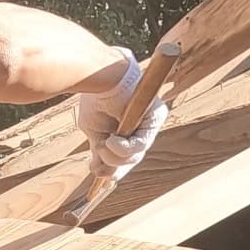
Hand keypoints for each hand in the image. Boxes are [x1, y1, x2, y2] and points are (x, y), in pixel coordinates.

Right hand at [76, 47, 169, 178]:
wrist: (100, 76)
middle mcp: (142, 125)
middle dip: (115, 166)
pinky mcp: (155, 117)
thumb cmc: (96, 98)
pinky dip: (123, 148)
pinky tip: (111, 141)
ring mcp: (150, 122)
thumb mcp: (94, 131)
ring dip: (115, 156)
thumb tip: (98, 172)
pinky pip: (140, 144)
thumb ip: (99, 151)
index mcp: (129, 128)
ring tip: (104, 143)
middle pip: (133, 158)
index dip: (114, 168)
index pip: (126, 155)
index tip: (101, 173)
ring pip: (136, 155)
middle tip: (102, 169)